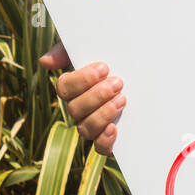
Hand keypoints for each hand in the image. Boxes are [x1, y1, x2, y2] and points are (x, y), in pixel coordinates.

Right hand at [39, 41, 124, 155]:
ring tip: (122, 99)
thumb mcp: (97, 46)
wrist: (149, 72)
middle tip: (118, 83)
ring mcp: (95, 125)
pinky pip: (100, 148)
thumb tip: (45, 61)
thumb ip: (70, 50)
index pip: (64, 88)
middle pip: (74, 109)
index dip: (81, 79)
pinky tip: (114, 128)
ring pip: (85, 129)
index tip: (104, 68)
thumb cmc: (117, 58)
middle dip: (96, 96)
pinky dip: (104, 140)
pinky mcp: (110, 138)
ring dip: (102, 114)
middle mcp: (81, 108)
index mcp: (75, 87)